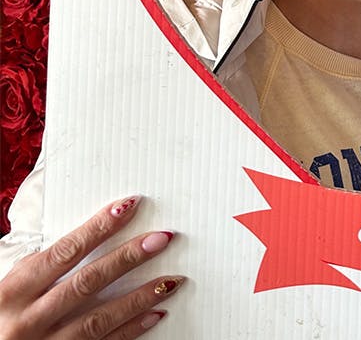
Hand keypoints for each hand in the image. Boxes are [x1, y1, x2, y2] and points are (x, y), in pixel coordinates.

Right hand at [0, 196, 182, 338]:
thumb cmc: (2, 318)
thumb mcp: (10, 289)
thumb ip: (43, 267)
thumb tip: (90, 236)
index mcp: (15, 291)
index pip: (65, 251)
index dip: (99, 227)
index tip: (129, 206)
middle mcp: (30, 319)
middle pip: (87, 281)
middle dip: (128, 258)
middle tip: (160, 239)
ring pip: (100, 318)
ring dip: (140, 297)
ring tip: (171, 280)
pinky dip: (132, 328)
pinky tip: (156, 313)